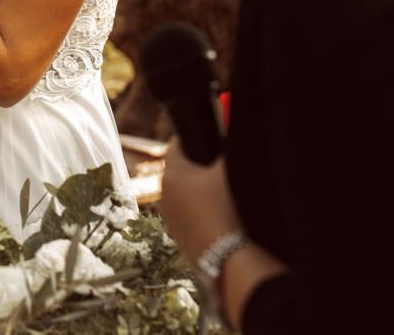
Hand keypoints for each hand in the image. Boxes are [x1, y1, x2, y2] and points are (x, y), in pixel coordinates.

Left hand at [157, 141, 241, 263]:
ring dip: (197, 190)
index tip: (204, 135)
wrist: (226, 258)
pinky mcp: (177, 236)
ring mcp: (169, 217)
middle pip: (179, 171)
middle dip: (196, 165)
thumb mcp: (229, 173)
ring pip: (182, 194)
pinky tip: (218, 213)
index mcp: (171, 174)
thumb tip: (229, 138)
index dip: (191, 138)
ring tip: (220, 190)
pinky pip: (187, 214)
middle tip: (217, 162)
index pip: (176, 147)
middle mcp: (164, 194)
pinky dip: (198, 210)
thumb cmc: (226, 207)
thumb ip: (228, 151)